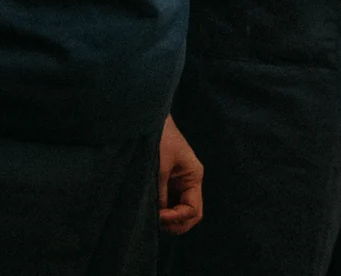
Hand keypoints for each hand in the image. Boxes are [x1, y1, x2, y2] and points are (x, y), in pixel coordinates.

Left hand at [158, 115, 203, 235]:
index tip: (158, 216)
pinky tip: (148, 208)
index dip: (176, 218)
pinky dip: (160, 209)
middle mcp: (189, 181)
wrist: (147, 117)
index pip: (193, 210)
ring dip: (166, 218)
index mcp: (194, 176)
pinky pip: (168, 202)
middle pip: (189, 214)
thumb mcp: (159, 167)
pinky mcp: (166, 179)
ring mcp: (178, 181)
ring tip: (149, 216)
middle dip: (174, 222)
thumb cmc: (158, 136)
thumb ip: (160, 193)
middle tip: (154, 222)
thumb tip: (157, 217)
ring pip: (178, 210)